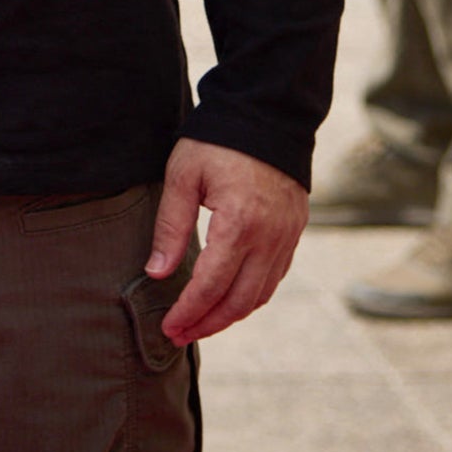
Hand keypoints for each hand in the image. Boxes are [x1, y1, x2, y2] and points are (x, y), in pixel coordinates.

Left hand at [148, 137, 304, 345]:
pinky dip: (250, 296)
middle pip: (239, 300)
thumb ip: (171, 227)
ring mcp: (287, 237)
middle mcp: (269, 237)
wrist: (267, 117)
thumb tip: (158, 273)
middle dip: (207, 323)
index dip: (189, 311)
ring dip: (229, 316)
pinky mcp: (294, 233)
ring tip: (199, 323)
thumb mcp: (183, 177)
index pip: (211, 285)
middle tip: (178, 335)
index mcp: (240, 223)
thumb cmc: (217, 142)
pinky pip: (274, 278)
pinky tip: (228, 300)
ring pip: (260, 295)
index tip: (169, 328)